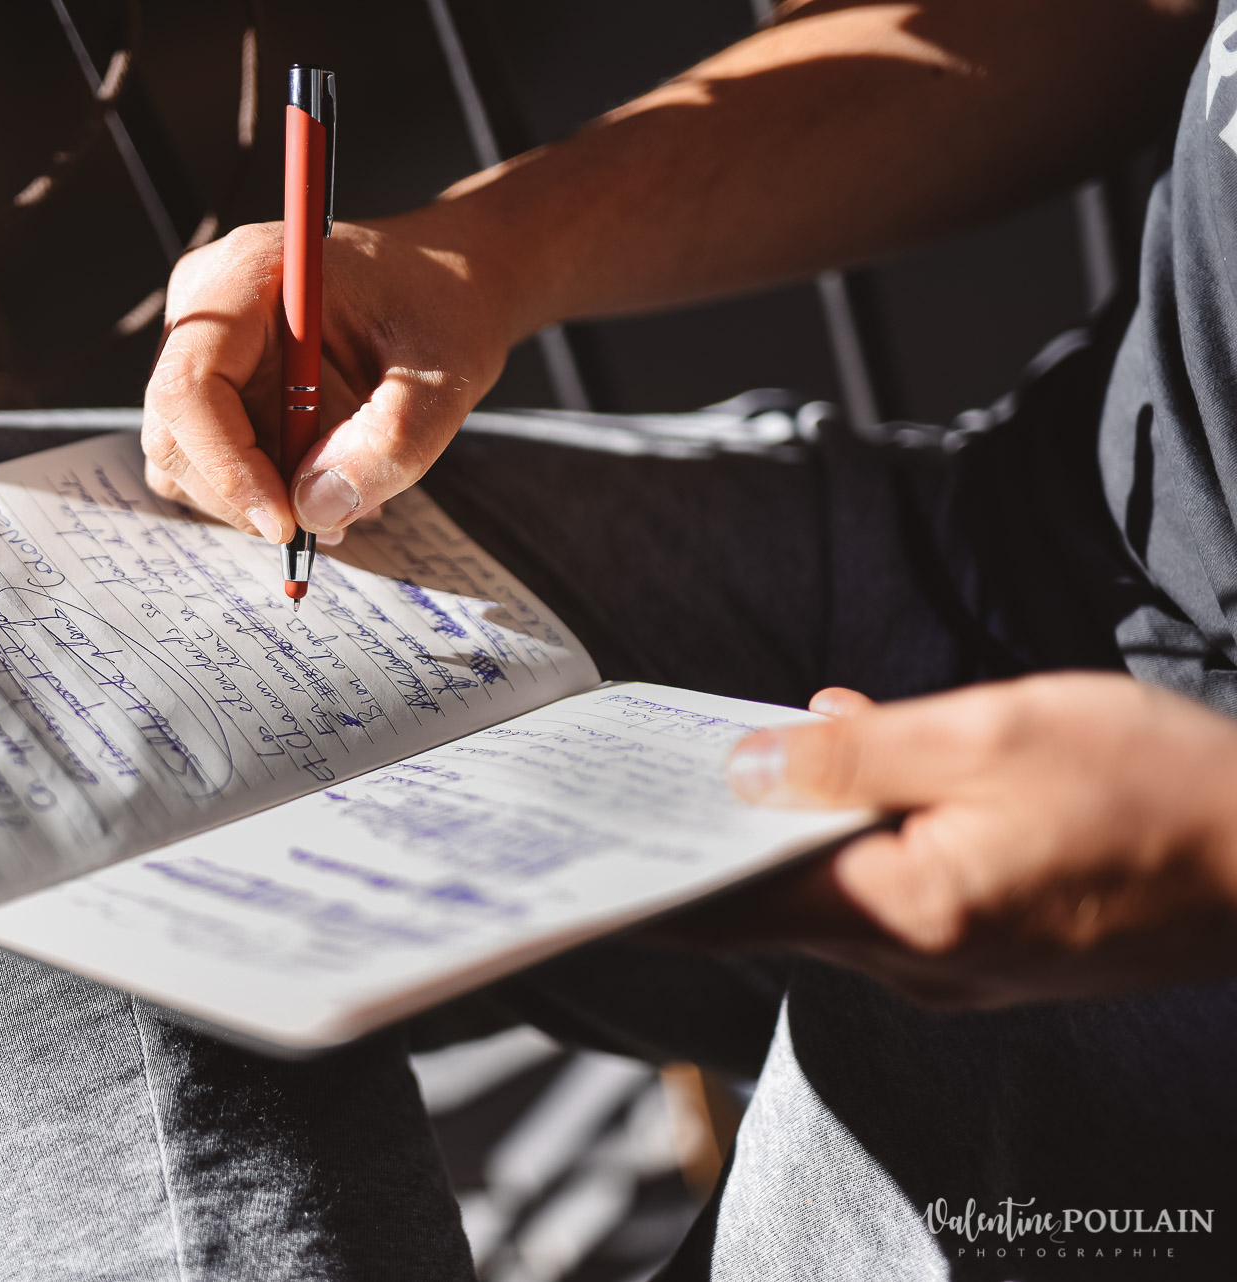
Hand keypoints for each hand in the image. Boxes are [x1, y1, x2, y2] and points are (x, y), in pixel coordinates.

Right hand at [141, 211, 517, 543]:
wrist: (447, 285)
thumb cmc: (444, 310)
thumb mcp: (441, 380)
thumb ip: (389, 444)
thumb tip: (313, 509)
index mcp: (246, 274)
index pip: (189, 385)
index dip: (226, 465)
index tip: (286, 521)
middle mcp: (205, 304)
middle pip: (173, 429)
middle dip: (242, 493)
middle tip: (329, 520)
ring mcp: (201, 344)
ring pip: (181, 455)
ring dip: (253, 496)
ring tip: (343, 492)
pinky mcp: (212, 381)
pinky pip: (204, 457)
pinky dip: (257, 486)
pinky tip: (323, 475)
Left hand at [673, 673, 1236, 1005]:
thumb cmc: (1152, 787)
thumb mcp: (986, 734)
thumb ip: (853, 755)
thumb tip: (746, 765)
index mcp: (901, 913)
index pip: (734, 909)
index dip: (658, 878)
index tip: (595, 847)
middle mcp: (915, 964)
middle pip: (777, 901)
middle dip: (722, 835)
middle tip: (658, 771)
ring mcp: (956, 970)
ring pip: (838, 894)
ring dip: (799, 828)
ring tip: (758, 750)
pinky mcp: (994, 954)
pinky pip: (897, 898)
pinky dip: (865, 840)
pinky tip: (868, 768)